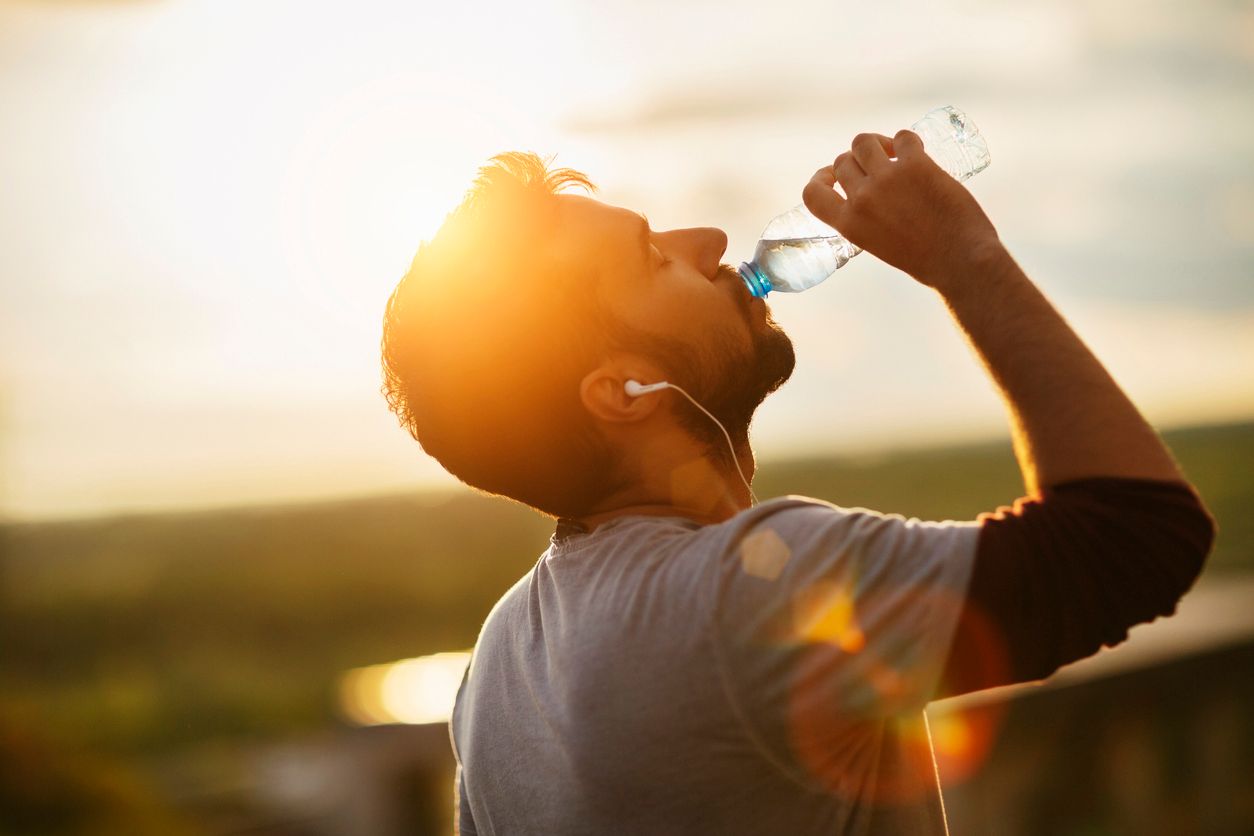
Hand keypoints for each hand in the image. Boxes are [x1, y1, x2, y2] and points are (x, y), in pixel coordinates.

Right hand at [802, 130, 1002, 290]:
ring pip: (864, 141)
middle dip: (857, 160)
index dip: (820, 177)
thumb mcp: (878, 244)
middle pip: (843, 161)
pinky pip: (902, 137)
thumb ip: (866, 219)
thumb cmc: (926, 260)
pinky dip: (907, 141)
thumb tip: (870, 196)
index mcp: (849, 224)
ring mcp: (887, 178)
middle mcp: (862, 198)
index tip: (831, 174)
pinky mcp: (916, 164)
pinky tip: (916, 151)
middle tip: (877, 165)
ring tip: (893, 152)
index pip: (813, 193)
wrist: (960, 261)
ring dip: (876, 143)